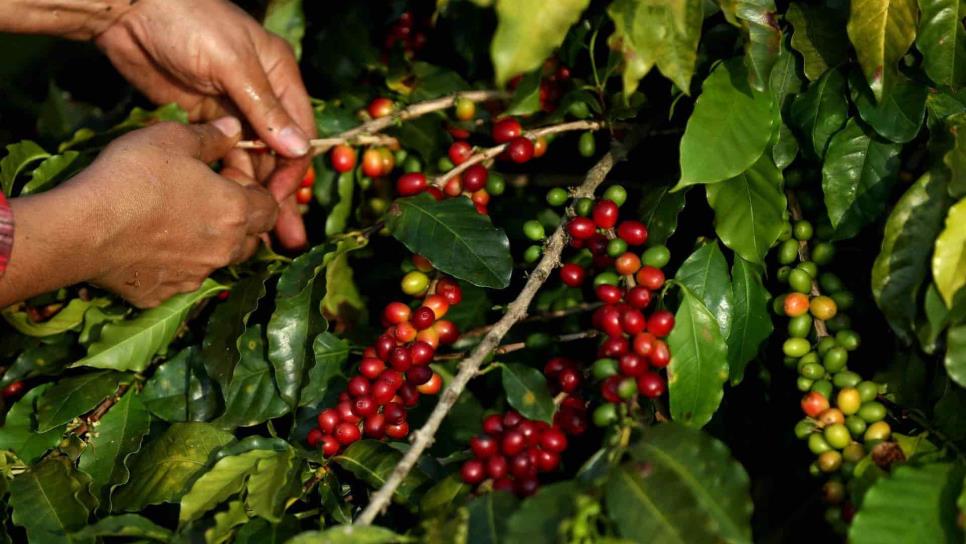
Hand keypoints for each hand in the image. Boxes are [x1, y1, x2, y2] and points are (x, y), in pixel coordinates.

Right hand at [0, 118, 277, 308]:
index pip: (271, 207)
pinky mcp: (164, 294)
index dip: (255, 189)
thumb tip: (234, 128)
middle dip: (239, 219)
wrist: (82, 229)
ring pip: (217, 260)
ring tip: (179, 221)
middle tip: (207, 198)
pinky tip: (150, 245)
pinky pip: (181, 278)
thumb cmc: (134, 176)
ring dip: (209, 243)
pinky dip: (175, 264)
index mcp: (236, 212)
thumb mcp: (173, 138)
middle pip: (250, 238)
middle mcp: (224, 250)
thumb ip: (211, 136)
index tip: (227, 174)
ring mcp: (195, 276)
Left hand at [94, 0, 315, 248]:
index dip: (293, 169)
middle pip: (278, 154)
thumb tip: (300, 150)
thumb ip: (264, 108)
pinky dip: (227, 182)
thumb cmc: (189, 23)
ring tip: (262, 236)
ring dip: (256, 196)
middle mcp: (261, 97)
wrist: (129, 10)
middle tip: (287, 236)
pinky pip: (222, 158)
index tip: (281, 201)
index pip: (297, 131)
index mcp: (279, 76)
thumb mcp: (232, 64)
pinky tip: (230, 210)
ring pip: (251, 161)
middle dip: (282, 195)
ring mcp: (231, 110)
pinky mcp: (202, 121)